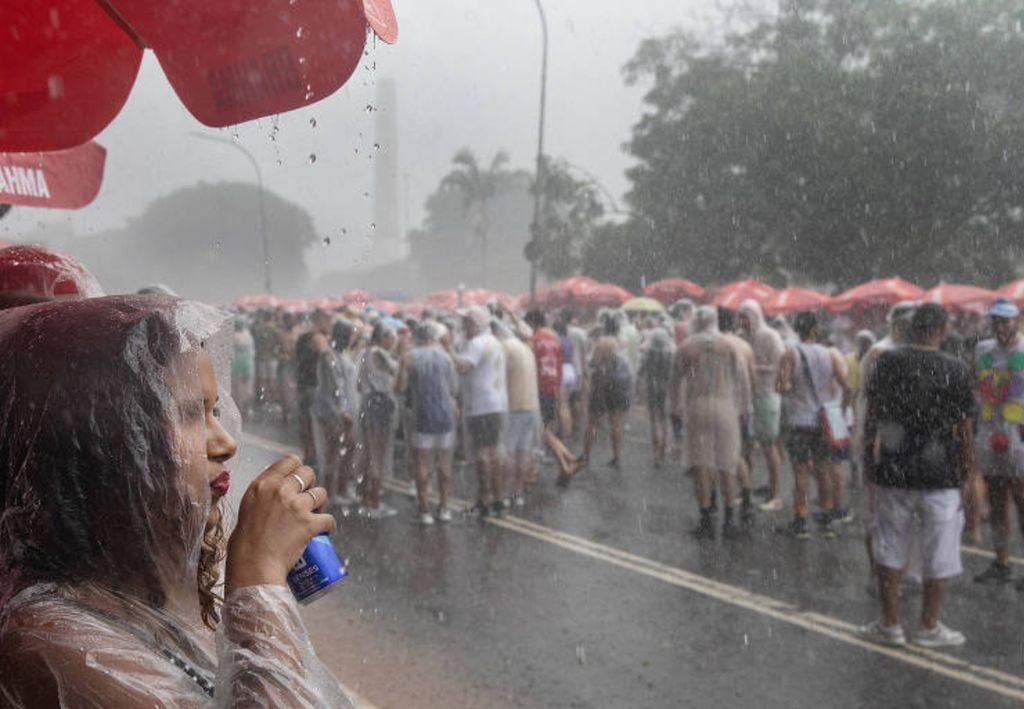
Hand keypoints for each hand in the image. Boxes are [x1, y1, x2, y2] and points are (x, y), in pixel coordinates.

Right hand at [225, 455, 336, 592]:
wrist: (252, 566)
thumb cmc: (245, 544)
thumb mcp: (248, 508)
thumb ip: (263, 497)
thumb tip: (275, 495)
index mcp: (263, 484)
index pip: (290, 461)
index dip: (298, 469)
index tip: (299, 478)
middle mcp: (280, 491)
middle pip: (308, 473)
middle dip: (310, 484)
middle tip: (307, 498)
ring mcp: (296, 506)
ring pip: (321, 493)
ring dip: (320, 504)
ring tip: (315, 514)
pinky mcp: (309, 523)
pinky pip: (329, 519)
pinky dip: (329, 526)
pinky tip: (325, 532)